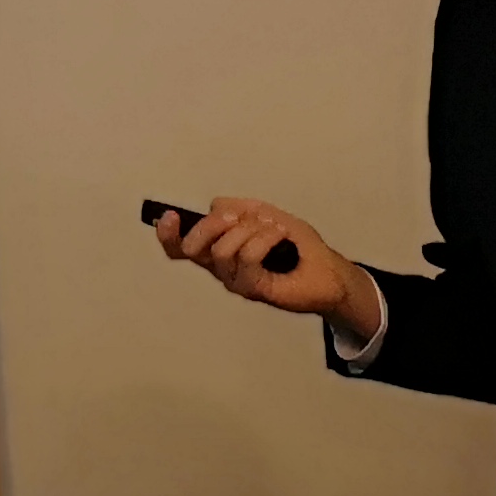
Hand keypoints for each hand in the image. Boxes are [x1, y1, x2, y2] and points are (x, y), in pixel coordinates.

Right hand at [156, 197, 380, 344]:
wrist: (328, 270)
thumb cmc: (297, 245)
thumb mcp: (264, 214)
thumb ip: (237, 207)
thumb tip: (215, 205)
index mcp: (218, 251)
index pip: (180, 248)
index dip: (167, 234)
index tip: (169, 216)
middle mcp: (221, 269)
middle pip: (193, 247)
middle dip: (211, 224)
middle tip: (236, 217)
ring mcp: (236, 281)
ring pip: (223, 249)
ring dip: (250, 229)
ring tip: (274, 228)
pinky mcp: (254, 289)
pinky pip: (248, 257)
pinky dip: (264, 238)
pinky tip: (280, 235)